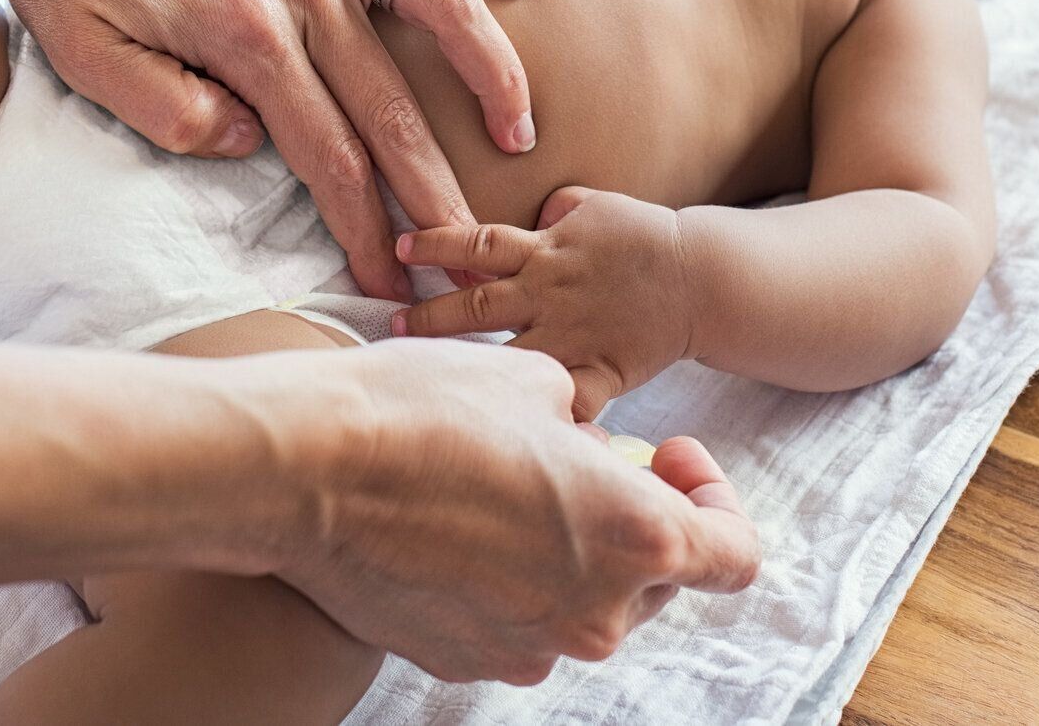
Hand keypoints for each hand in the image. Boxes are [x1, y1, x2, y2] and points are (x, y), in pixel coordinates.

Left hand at [0, 0, 537, 299]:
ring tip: (520, 130)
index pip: (328, 156)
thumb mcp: (83, 58)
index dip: (365, 228)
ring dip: (491, 72)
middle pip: (393, 105)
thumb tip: (253, 146)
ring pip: (442, 2)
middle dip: (437, 190)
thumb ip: (170, 115)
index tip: (391, 282)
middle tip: (471, 249)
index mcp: (244, 35)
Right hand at [272, 339, 758, 682]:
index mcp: (635, 538)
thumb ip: (586, 423)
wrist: (306, 467)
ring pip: (581, 603)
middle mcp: (594, 612)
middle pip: (655, 582)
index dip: (714, 498)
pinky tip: (456, 522)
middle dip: (632, 518)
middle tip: (578, 456)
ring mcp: (527, 647)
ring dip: (567, 550)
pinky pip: (515, 622)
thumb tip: (579, 448)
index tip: (667, 454)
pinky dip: (506, 579)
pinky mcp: (464, 659)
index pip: (733, 555)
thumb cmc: (425, 409)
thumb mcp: (535, 379)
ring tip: (506, 483)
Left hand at [393, 187, 696, 419]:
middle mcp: (549, 293)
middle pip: (475, 303)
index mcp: (545, 251)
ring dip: (463, 365)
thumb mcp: (596, 205)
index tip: (398, 248)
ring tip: (425, 374)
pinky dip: (539, 420)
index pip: (476, 242)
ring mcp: (571, 336)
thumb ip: (556, 209)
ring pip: (505, 355)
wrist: (700, 278)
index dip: (434, 243)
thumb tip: (532, 212)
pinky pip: (563, 404)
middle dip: (427, 315)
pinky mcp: (597, 372)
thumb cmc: (646, 238)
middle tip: (388, 325)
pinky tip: (502, 438)